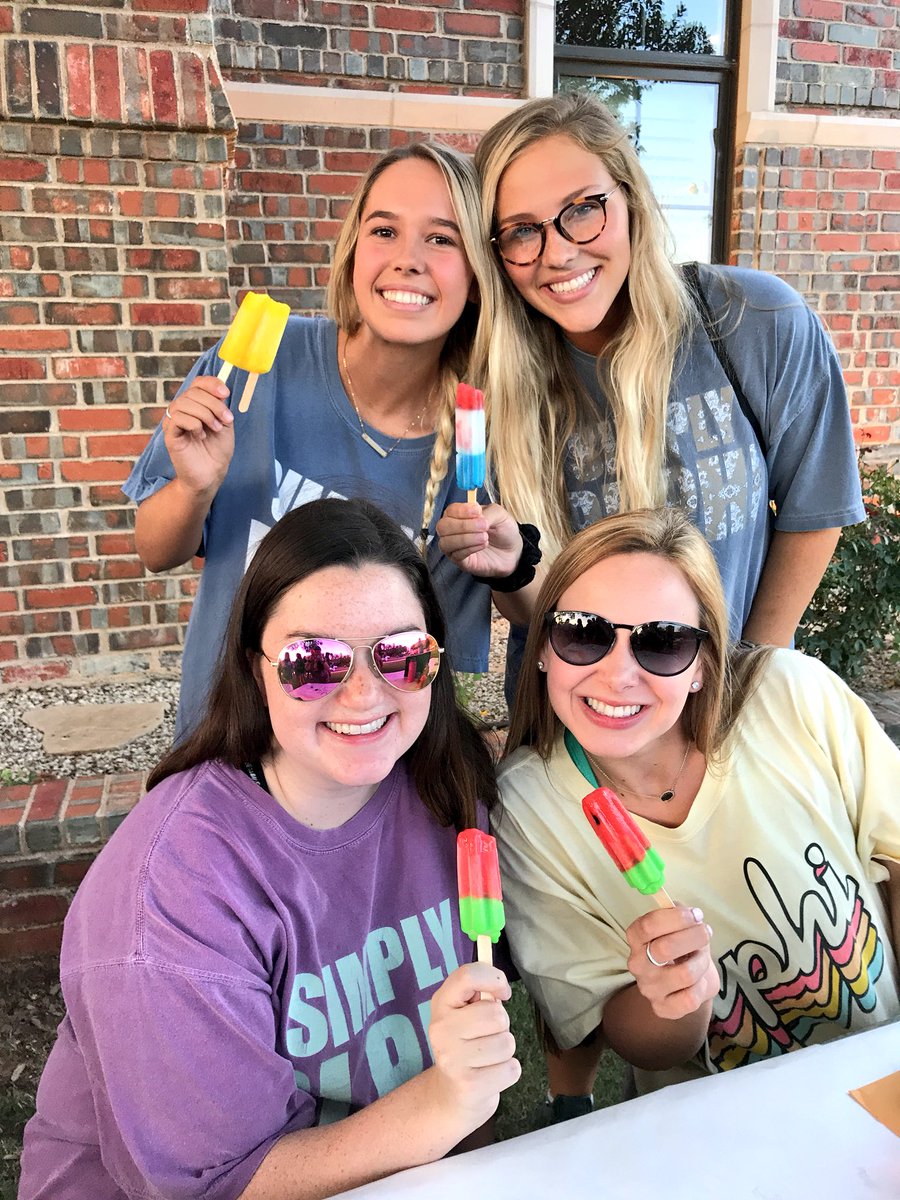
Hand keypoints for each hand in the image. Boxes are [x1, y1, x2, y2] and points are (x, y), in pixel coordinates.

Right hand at [163, 376, 235, 495]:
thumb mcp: (224, 423)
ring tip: (215, 428)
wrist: (212, 473)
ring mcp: (174, 420)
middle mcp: (182, 409)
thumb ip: (221, 405)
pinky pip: (177, 418)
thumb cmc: (217, 449)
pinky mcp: (170, 434)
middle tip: (226, 420)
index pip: (198, 383)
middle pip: (193, 392)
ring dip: (205, 414)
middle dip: (214, 404)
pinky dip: (193, 424)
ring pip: (184, 403)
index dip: (211, 384)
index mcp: (196, 404)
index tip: (226, 393)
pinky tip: (200, 435)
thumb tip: (221, 388)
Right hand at [428, 963, 519, 1123]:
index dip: (494, 979)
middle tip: (488, 1036)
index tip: (503, 993)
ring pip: (507, 1043)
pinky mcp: (469, 1085)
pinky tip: (491, 1074)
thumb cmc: (466, 1044)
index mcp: (441, 1003)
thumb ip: (479, 992)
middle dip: (502, 1025)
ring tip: (488, 1057)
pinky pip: (511, 1069)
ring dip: (505, 1051)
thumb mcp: (464, 1013)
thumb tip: (500, 988)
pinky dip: (508, 1071)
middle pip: (496, 1014)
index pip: (468, 976)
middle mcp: (442, 1029)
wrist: (449, 1094)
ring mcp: (453, 1059)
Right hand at [436, 502, 522, 578]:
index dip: (461, 511)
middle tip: (484, 526)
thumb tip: (476, 517)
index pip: (450, 510)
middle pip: (442, 526)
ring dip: (465, 539)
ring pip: (446, 542)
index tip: (478, 511)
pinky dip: (469, 549)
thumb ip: (487, 512)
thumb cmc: (503, 531)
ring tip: (485, 537)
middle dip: (463, 525)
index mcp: (460, 515)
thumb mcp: (499, 514)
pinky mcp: (460, 561)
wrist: (513, 551)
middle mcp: (453, 530)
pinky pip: (456, 555)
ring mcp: (455, 547)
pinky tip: (483, 545)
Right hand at [625, 906, 718, 1021]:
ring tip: (701, 958)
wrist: (691, 978)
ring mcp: (648, 988)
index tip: (696, 915)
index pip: (649, 925)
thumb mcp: (680, 922)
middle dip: (694, 937)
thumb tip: (691, 914)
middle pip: (665, 948)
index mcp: (636, 937)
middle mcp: (637, 963)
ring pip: (685, 974)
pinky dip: (701, 987)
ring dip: (701, 962)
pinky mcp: (662, 1009)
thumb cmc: (684, 944)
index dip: (677, 918)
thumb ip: (680, 912)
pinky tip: (698, 981)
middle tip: (705, 932)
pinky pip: (690, 999)